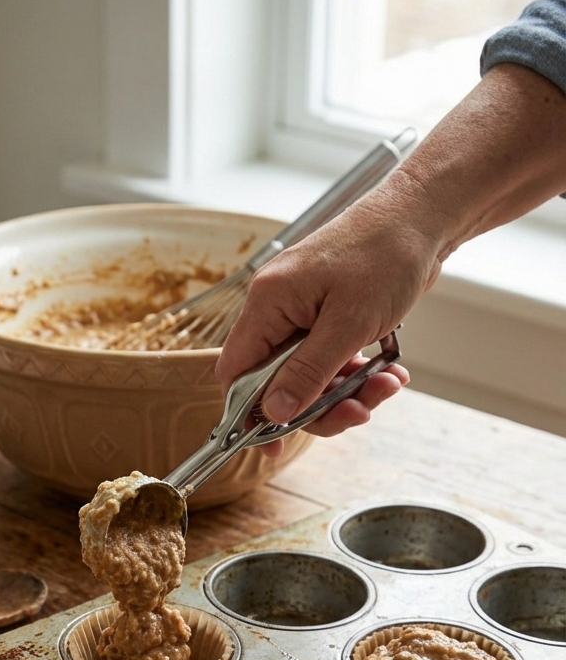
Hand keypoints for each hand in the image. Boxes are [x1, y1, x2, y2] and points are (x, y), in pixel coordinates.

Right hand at [215, 186, 438, 446]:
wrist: (423, 217)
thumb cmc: (384, 253)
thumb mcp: (347, 324)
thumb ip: (308, 372)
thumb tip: (274, 412)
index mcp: (268, 304)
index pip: (237, 372)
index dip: (249, 413)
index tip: (271, 443)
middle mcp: (278, 309)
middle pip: (278, 382)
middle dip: (320, 404)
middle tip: (358, 411)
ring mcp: (303, 313)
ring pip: (310, 376)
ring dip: (347, 391)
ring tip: (386, 385)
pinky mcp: (328, 316)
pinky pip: (331, 360)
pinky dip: (357, 373)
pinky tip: (388, 371)